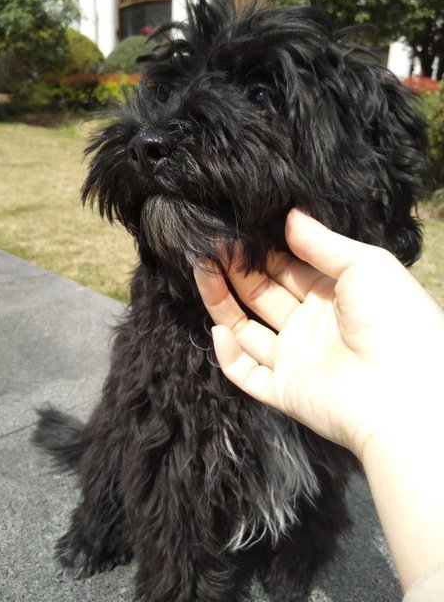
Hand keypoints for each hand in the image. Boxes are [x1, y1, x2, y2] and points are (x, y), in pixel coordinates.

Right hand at [194, 209, 443, 461]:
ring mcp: (296, 360)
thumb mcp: (366, 264)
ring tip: (201, 271)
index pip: (286, 270)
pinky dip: (228, 356)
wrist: (405, 389)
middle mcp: (309, 326)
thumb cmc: (393, 318)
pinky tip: (221, 330)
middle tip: (210, 245)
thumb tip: (289, 216)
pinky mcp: (285, 391)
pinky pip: (247, 375)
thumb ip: (322, 242)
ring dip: (223, 303)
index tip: (235, 230)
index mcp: (331, 296)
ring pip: (247, 331)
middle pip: (262, 296)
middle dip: (237, 271)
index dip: (261, 252)